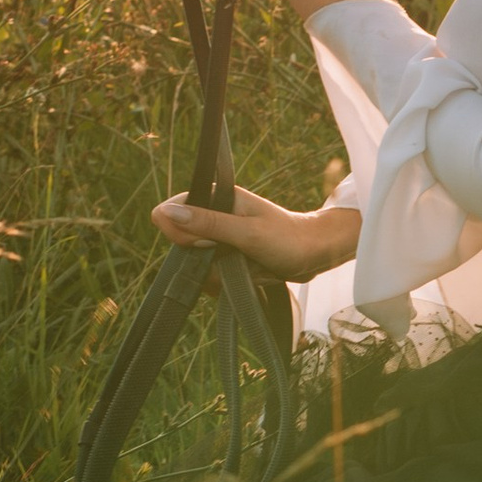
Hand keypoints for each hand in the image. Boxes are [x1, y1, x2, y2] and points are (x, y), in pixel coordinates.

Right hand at [152, 185, 361, 279]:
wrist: (315, 255)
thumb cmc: (287, 238)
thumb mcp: (246, 232)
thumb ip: (207, 224)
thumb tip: (166, 212)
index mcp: (216, 198)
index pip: (171, 212)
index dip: (181, 233)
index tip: (207, 244)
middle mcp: (214, 216)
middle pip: (181, 245)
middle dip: (202, 261)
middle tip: (232, 257)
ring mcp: (219, 239)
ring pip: (194, 266)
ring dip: (216, 275)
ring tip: (244, 266)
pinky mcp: (225, 257)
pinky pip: (209, 276)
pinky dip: (224, 283)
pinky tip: (245, 276)